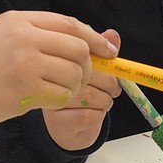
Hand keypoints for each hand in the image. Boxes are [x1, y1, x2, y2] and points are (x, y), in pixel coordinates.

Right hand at [0, 11, 118, 131]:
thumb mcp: (3, 37)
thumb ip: (41, 36)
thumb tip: (89, 41)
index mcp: (20, 19)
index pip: (70, 24)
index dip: (95, 38)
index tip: (108, 51)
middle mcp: (25, 36)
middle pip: (78, 48)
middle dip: (88, 66)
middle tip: (80, 79)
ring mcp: (25, 63)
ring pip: (74, 74)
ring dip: (74, 87)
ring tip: (57, 92)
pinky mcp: (24, 90)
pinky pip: (62, 96)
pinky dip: (61, 101)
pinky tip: (46, 102)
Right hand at [43, 29, 121, 150]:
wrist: (65, 128)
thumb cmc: (78, 93)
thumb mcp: (90, 70)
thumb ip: (100, 52)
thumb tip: (112, 35)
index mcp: (55, 59)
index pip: (80, 50)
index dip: (101, 56)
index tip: (112, 61)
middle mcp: (48, 77)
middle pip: (88, 72)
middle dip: (110, 82)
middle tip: (114, 87)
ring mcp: (51, 99)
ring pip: (91, 95)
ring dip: (106, 100)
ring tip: (104, 101)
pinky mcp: (58, 120)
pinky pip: (89, 115)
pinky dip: (99, 115)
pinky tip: (94, 113)